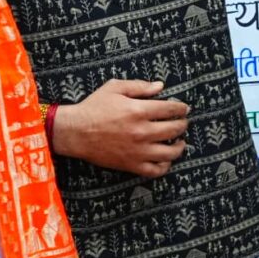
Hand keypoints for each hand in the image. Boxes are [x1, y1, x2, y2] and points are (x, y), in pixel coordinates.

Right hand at [54, 79, 190, 177]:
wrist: (74, 132)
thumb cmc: (93, 107)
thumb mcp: (114, 88)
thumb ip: (139, 86)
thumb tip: (160, 86)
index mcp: (139, 111)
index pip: (171, 110)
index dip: (181, 108)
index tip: (184, 108)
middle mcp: (142, 132)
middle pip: (175, 129)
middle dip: (182, 124)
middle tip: (182, 122)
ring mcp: (138, 151)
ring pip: (170, 153)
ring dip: (179, 146)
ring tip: (179, 141)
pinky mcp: (131, 165)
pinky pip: (155, 170)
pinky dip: (165, 166)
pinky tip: (165, 159)